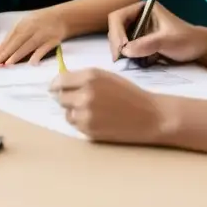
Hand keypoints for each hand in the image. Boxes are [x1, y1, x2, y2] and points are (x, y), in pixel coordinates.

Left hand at [0, 9, 66, 65]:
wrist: (63, 16)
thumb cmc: (41, 21)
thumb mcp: (28, 23)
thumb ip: (17, 34)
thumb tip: (2, 49)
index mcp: (23, 23)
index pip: (10, 37)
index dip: (1, 48)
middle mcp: (32, 27)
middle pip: (17, 41)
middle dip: (6, 53)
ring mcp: (42, 34)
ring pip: (28, 45)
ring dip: (18, 55)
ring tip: (8, 64)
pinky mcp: (53, 40)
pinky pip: (44, 48)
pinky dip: (38, 55)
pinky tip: (32, 63)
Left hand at [51, 68, 170, 143]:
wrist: (150, 116)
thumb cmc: (129, 93)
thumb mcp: (106, 76)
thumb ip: (83, 78)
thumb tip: (59, 83)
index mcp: (90, 76)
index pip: (59, 80)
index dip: (56, 84)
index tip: (55, 87)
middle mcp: (85, 94)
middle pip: (59, 96)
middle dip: (66, 97)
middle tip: (79, 98)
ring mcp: (86, 114)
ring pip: (66, 111)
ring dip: (73, 110)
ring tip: (92, 109)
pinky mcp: (89, 130)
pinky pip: (74, 123)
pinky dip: (80, 121)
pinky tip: (96, 118)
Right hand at [107, 1, 206, 64]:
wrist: (199, 49)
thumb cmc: (187, 40)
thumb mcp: (169, 40)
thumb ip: (148, 43)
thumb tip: (126, 50)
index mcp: (142, 8)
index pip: (118, 16)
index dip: (116, 32)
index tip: (122, 48)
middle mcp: (136, 17)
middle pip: (114, 29)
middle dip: (116, 44)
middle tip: (121, 60)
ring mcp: (136, 30)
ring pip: (118, 40)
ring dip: (120, 52)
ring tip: (127, 63)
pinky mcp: (138, 43)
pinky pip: (125, 49)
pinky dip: (125, 57)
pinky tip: (132, 64)